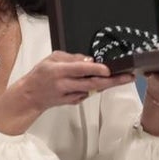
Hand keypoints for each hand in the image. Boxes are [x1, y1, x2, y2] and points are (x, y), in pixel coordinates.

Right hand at [20, 51, 134, 109]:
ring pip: (93, 90)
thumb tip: (90, 60)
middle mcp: (64, 84)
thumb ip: (71, 58)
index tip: (108, 69)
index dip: (95, 70)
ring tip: (124, 78)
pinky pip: (88, 94)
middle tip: (128, 77)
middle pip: (92, 84)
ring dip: (109, 84)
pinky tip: (104, 83)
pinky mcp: (72, 102)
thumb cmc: (40, 75)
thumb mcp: (51, 59)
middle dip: (112, 81)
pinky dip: (96, 88)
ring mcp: (69, 95)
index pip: (79, 69)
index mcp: (58, 71)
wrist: (30, 96)